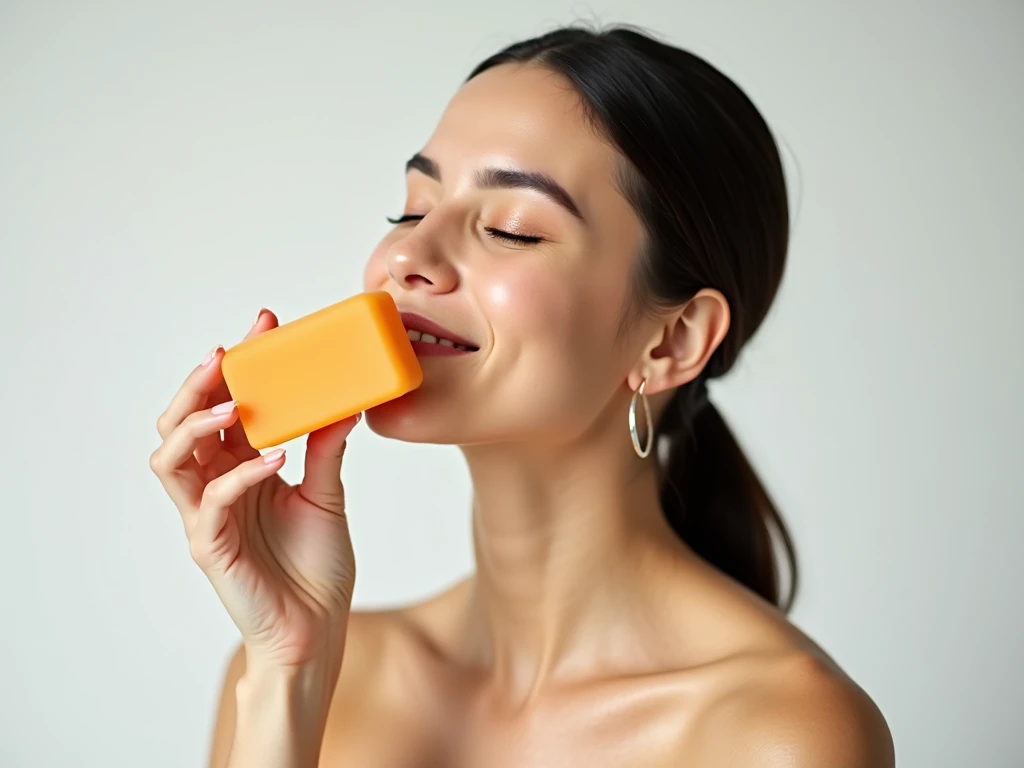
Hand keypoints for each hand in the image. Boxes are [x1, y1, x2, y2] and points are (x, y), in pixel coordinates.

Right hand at [150, 309, 358, 668]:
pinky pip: (211, 501)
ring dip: (195, 422)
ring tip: (231, 401)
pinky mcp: (209, 546)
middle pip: (180, 422)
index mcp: (239, 467)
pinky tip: (274, 458)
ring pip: (170, 457)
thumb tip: (348, 404)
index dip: (238, 364)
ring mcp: (205, 516)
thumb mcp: (327, 495)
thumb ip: (327, 450)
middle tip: (230, 350)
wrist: (316, 628)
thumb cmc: (315, 567)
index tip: (265, 324)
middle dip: (199, 381)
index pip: (225, 406)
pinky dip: (240, 474)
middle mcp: (214, 485)